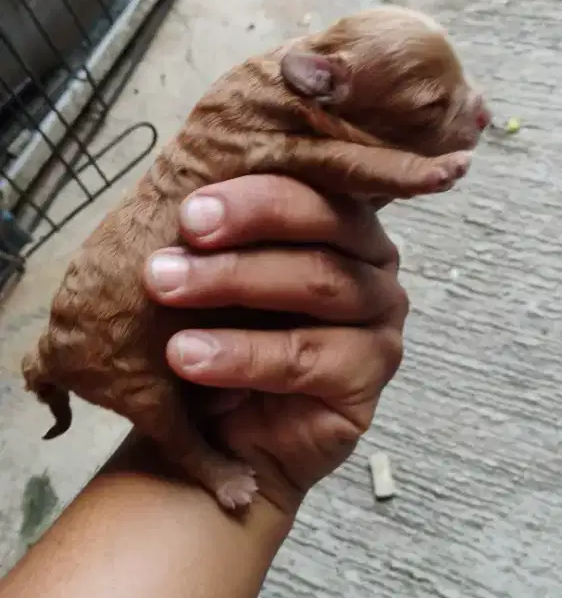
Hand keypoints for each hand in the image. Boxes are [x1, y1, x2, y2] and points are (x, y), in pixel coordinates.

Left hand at [144, 176, 407, 513]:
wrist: (216, 426)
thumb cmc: (219, 328)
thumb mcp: (214, 266)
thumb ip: (219, 222)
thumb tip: (186, 172)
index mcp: (342, 220)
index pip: (313, 185)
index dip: (254, 194)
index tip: (188, 210)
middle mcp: (373, 264)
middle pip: (324, 225)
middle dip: (245, 226)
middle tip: (178, 240)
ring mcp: (380, 323)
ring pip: (320, 283)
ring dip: (235, 281)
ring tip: (166, 291)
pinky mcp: (367, 380)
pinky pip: (307, 359)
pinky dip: (243, 355)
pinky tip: (190, 357)